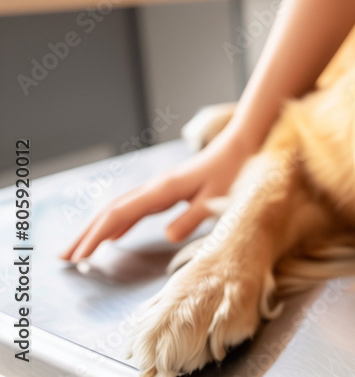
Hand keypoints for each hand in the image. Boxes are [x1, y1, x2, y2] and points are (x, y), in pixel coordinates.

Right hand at [61, 126, 252, 262]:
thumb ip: (193, 218)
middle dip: (86, 234)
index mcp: (162, 190)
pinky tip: (114, 237)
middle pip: (111, 211)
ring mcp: (158, 189)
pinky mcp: (166, 191)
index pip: (120, 214)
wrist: (239, 147)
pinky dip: (119, 223)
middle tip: (63, 258)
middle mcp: (155, 188)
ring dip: (98, 229)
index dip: (97, 236)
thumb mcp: (217, 199)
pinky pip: (135, 209)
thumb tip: (168, 237)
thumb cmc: (231, 172)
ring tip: (80, 251)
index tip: (80, 257)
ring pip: (120, 209)